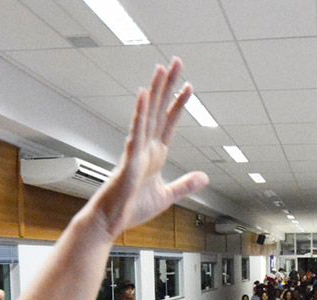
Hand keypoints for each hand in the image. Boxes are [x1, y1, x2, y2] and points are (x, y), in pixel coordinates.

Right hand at [88, 58, 208, 239]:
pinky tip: (144, 97)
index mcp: (155, 154)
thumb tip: (203, 177)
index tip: (189, 86)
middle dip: (168, 86)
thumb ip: (185, 185)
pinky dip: (140, 114)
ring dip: (155, 92)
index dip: (179, 104)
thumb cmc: (132, 207)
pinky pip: (136, 133)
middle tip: (176, 62)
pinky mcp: (129, 159)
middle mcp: (146, 146)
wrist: (112, 221)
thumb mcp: (167, 195)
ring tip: (160, 69)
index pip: (170, 122)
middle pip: (160, 110)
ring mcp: (137, 150)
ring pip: (148, 115)